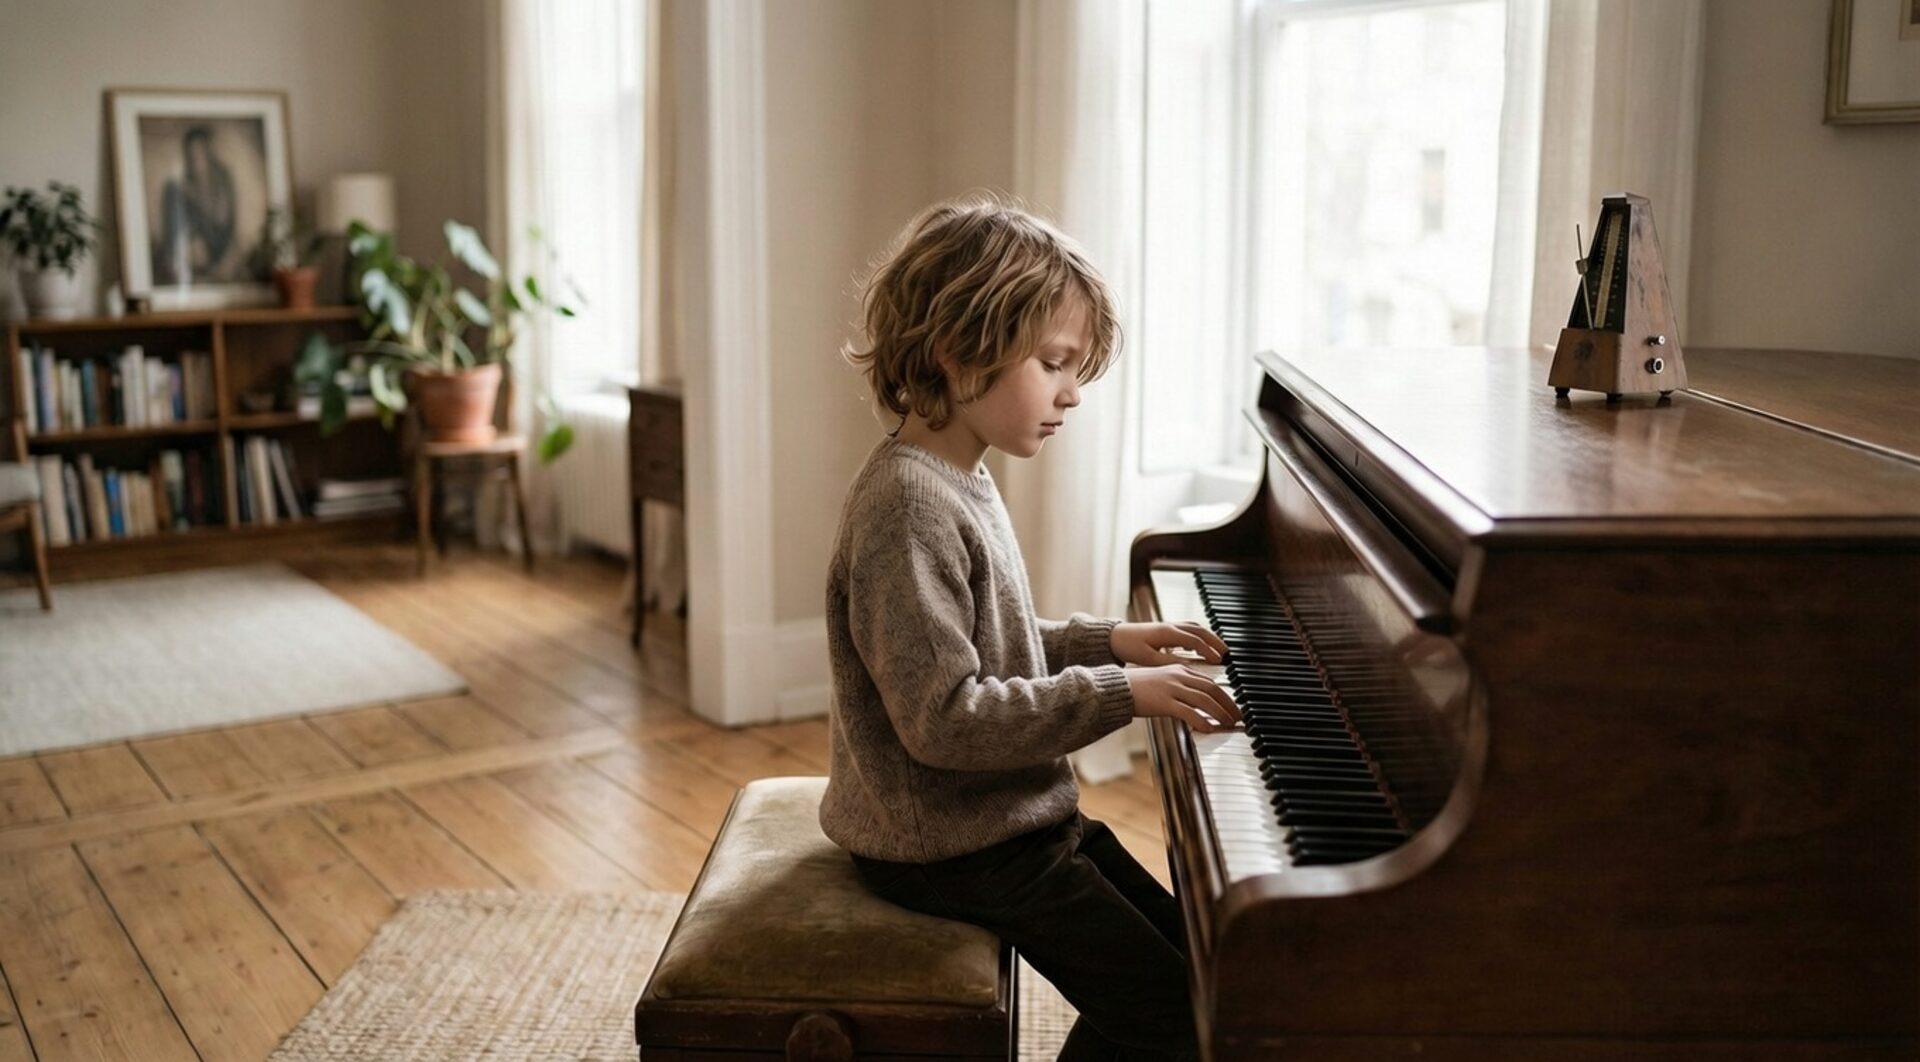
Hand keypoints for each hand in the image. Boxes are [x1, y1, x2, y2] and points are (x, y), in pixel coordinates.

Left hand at [1110, 621, 1227, 667]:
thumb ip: (1169, 663)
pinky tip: (1201, 648)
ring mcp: (1169, 626)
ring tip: (1220, 650)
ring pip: (1196, 627)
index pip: (1195, 640)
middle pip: (1200, 630)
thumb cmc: (1127, 646)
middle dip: (1216, 642)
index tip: (1219, 661)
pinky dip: (1200, 636)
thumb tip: (1188, 667)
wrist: (1112, 637)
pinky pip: (1189, 629)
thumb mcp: (1147, 658)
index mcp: (1167, 633)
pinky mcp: (1166, 629)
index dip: (1209, 651)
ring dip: (1210, 638)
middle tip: (1227, 655)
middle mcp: (1170, 626)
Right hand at [1124, 665, 1241, 732]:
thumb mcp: (1161, 681)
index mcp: (1179, 670)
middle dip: (1228, 704)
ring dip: (1221, 713)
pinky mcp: (1164, 702)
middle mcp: (1178, 676)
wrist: (1116, 688)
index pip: (1209, 682)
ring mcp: (1172, 688)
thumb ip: (1179, 688)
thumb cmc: (1136, 687)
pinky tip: (1209, 729)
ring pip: (1205, 700)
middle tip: (1238, 717)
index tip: (1233, 706)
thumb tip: (1194, 704)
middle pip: (1212, 689)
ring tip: (1229, 724)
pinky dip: (1202, 721)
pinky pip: (1189, 712)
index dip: (1224, 695)